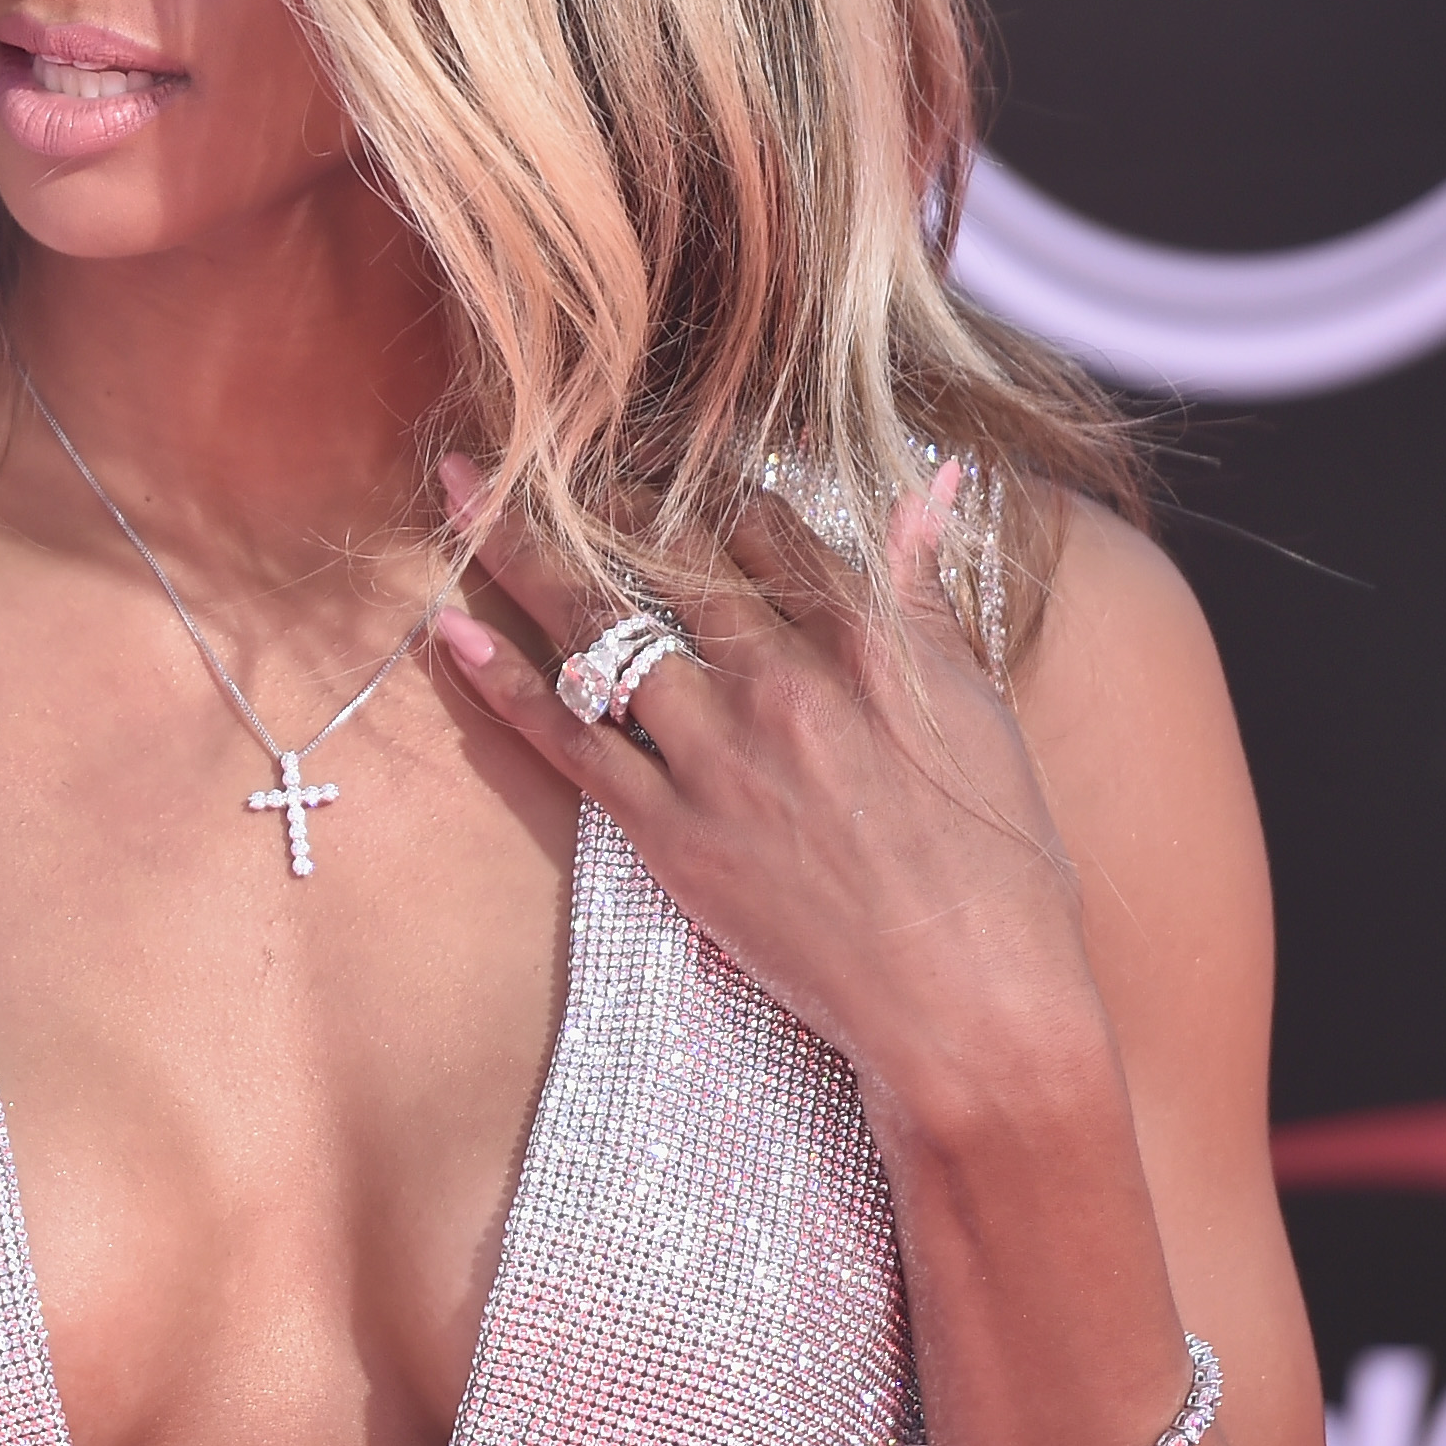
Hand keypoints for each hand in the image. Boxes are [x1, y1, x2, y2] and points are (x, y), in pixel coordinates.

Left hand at [429, 458, 1121, 1145]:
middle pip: (668, 555)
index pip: (767, 526)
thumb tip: (930, 480)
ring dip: (521, 548)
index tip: (666, 464)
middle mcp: (782, 683)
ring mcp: (716, 758)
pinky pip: (566, 740)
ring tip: (465, 490)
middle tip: (537, 441)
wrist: (971, 1004)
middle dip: (598, 489)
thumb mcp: (977, 711)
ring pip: (599, 627)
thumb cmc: (999, 867)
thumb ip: (927, 593)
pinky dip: (501, 682)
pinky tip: (446, 629)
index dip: (710, 486)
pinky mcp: (668, 833)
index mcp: (867, 644)